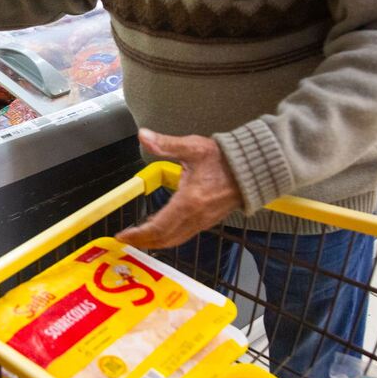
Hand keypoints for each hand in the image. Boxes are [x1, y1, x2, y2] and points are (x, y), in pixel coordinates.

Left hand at [116, 129, 243, 249]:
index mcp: (189, 202)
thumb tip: (143, 135)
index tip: (123, 236)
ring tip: (138, 237)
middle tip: (126, 239)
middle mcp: (196, 217)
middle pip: (165, 239)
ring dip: (155, 242)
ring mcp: (203, 222)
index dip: (138, 234)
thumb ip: (165, 143)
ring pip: (175, 240)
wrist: (254, 168)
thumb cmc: (224, 158)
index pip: (158, 227)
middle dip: (143, 242)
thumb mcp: (193, 147)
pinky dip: (168, 236)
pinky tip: (159, 229)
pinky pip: (184, 235)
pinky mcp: (208, 221)